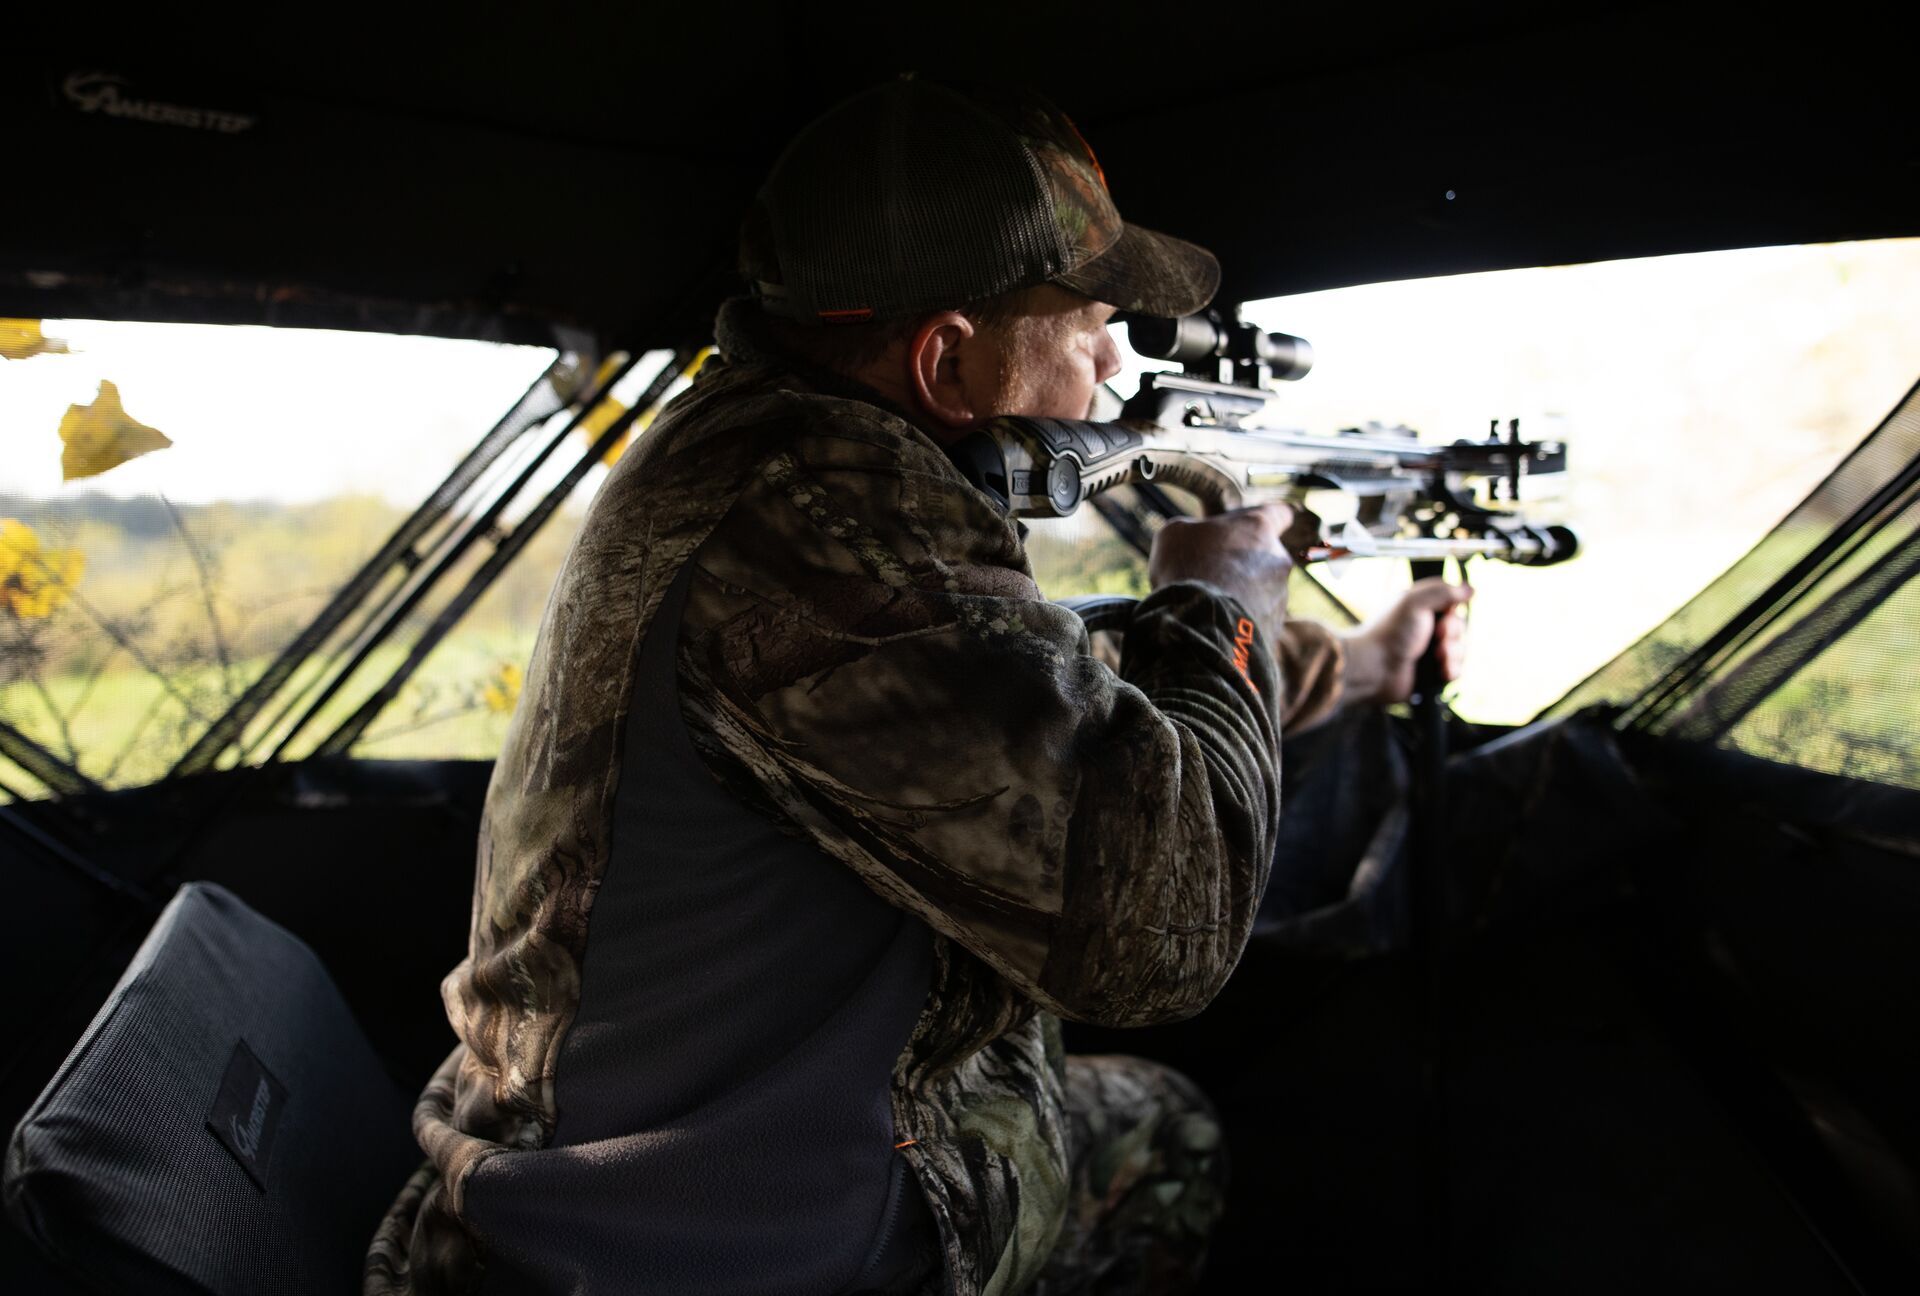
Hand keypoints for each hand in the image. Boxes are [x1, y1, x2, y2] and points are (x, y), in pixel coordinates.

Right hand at [1147, 504, 1294, 641]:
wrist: (1200, 626)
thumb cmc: (1188, 570)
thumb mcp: (1174, 534)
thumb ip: (1191, 528)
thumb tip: (1193, 536)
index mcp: (1258, 527)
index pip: (1280, 513)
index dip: (1265, 519)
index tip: (1249, 528)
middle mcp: (1277, 559)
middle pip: (1263, 556)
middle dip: (1240, 563)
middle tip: (1209, 573)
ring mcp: (1280, 595)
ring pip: (1260, 590)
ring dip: (1238, 594)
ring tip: (1206, 604)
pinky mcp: (1274, 627)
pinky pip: (1254, 619)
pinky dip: (1237, 620)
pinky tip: (1212, 624)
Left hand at [1340, 577, 1472, 705]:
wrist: (1375, 669)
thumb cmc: (1389, 633)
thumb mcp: (1415, 602)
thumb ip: (1443, 591)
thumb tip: (1469, 589)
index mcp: (1420, 607)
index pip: (1452, 601)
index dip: (1454, 608)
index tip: (1446, 612)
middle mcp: (1426, 628)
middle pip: (1459, 626)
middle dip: (1453, 632)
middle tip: (1438, 636)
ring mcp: (1429, 650)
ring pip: (1461, 648)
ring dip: (1453, 652)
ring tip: (1438, 656)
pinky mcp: (1432, 672)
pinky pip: (1456, 669)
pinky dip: (1451, 669)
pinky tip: (1440, 670)